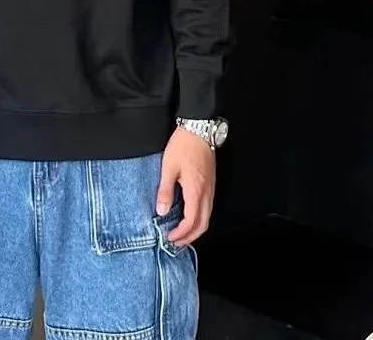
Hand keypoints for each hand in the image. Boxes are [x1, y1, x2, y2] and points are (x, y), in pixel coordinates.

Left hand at [156, 126, 215, 246]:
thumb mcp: (169, 167)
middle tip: (177, 243)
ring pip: (207, 217)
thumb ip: (166, 191)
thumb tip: (162, 211)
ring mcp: (211, 189)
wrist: (199, 129)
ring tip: (182, 234)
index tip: (169, 238)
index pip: (191, 222)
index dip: (181, 234)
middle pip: (203, 224)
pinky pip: (208, 208)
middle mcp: (207, 193)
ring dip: (195, 229)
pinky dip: (199, 218)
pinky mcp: (210, 183)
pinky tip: (189, 216)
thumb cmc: (183, 146)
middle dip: (190, 237)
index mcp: (196, 191)